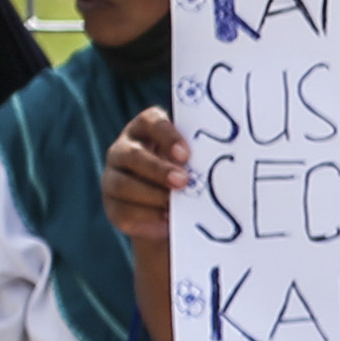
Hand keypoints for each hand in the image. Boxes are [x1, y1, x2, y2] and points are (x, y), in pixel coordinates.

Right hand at [102, 107, 193, 245]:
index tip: (185, 154)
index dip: (166, 135)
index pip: (151, 121)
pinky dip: (147, 216)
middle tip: (184, 181)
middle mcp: (124, 150)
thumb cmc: (190, 176)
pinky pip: (123, 210)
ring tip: (175, 204)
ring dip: (152, 195)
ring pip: (122, 184)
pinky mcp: (113, 205)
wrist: (172, 213)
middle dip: (159, 170)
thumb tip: (227, 162)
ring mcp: (113, 177)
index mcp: (146, 130)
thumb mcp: (195, 163)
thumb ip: (201, 158)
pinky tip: (166, 218)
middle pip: (133, 155)